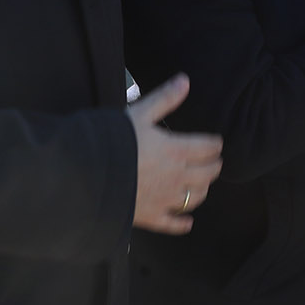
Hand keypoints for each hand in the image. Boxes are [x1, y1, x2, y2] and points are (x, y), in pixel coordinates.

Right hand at [126, 74, 223, 234]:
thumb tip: (184, 80)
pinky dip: (183, 224)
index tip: (216, 143)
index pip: (208, 148)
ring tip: (202, 185)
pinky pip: (172, 224)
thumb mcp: (140, 113)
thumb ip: (165, 99)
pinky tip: (188, 223)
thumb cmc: (113, 141)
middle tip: (215, 162)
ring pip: (195, 198)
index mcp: (177, 150)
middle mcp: (176, 177)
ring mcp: (164, 199)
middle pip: (207, 174)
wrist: (88, 175)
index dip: (215, 144)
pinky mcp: (150, 217)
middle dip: (214, 166)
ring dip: (202, 190)